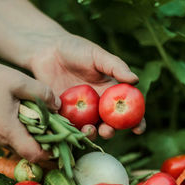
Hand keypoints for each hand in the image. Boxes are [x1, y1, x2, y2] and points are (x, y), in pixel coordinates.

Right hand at [0, 57, 60, 161]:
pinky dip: (17, 130)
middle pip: (27, 150)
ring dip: (30, 134)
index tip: (62, 142)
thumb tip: (58, 106)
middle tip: (55, 126)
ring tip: (39, 117)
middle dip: (43, 141)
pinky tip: (21, 114)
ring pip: (17, 143)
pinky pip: (6, 137)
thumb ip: (42, 93)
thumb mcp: (19, 81)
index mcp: (7, 130)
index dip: (51, 152)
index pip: (34, 155)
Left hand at [29, 33, 145, 138]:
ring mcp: (80, 112)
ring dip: (91, 134)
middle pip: (109, 124)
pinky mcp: (62, 113)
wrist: (46, 49)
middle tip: (108, 130)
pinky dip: (70, 130)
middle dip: (110, 131)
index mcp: (110, 93)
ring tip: (89, 130)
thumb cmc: (76, 49)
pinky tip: (70, 128)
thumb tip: (135, 80)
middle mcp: (97, 106)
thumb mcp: (97, 56)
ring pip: (89, 129)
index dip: (136, 121)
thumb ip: (116, 67)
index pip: (128, 110)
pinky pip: (68, 126)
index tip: (138, 129)